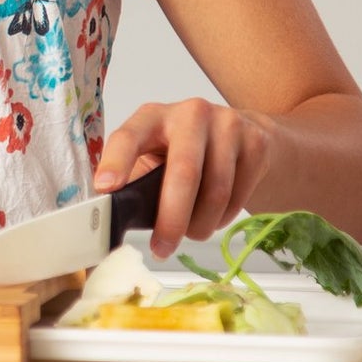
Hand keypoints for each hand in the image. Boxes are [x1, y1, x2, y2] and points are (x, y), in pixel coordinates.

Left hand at [93, 99, 272, 258]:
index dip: (116, 162)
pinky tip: (213, 216)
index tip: (105, 189)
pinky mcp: (256, 142)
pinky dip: (223, 218)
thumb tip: (112, 218)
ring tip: (190, 232)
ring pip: (216, 192)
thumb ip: (135, 180)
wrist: (244, 134)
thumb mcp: (155, 156)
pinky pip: (239, 196)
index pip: (129, 136)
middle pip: (183, 172)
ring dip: (200, 225)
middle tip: (161, 248)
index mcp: (153, 116)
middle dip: (171, 218)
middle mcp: (189, 113)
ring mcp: (226, 124)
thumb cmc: (186, 152)